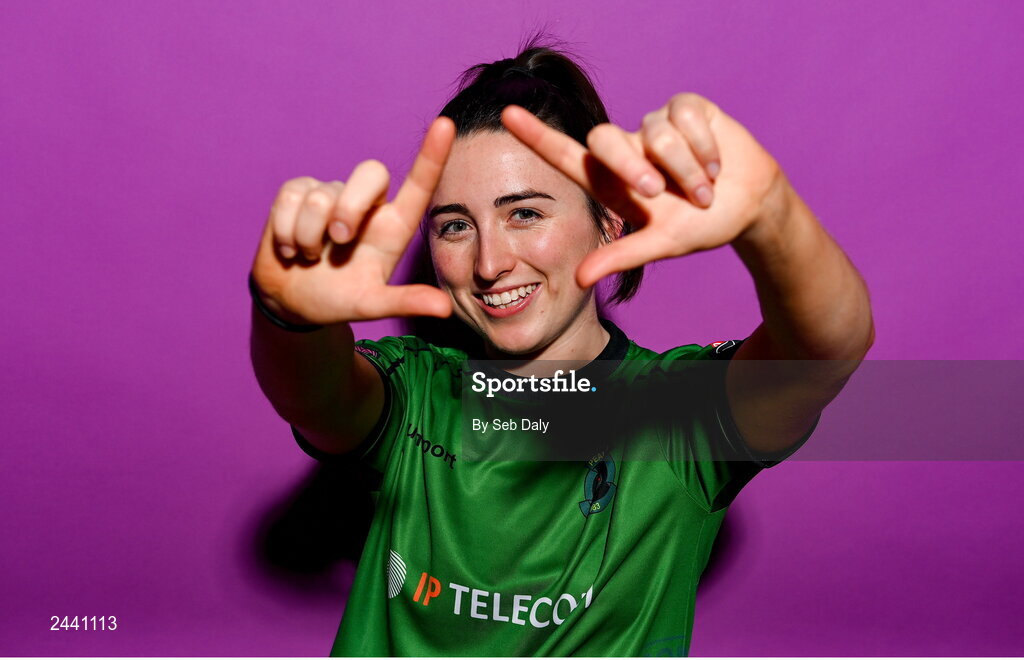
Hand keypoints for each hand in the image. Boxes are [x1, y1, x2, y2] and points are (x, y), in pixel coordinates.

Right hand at [251, 118, 455, 324]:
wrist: (291, 300)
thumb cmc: (338, 299)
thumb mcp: (372, 305)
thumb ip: (406, 302)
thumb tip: (444, 309)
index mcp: (393, 226)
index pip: (418, 185)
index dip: (432, 156)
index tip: (446, 125)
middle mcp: (366, 204)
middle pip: (371, 172)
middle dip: (351, 207)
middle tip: (339, 242)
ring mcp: (331, 195)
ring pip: (322, 196)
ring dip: (310, 236)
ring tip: (310, 257)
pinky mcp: (297, 192)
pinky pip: (291, 198)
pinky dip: (286, 231)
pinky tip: (290, 249)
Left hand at [501, 94, 790, 287]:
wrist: (751, 206)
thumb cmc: (700, 226)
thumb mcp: (661, 243)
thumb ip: (620, 256)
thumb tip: (578, 280)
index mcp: (612, 181)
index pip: (565, 155)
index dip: (536, 136)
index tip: (506, 116)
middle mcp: (628, 149)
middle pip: (603, 139)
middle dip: (631, 166)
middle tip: (659, 194)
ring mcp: (655, 125)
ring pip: (655, 133)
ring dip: (685, 168)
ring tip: (704, 190)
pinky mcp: (686, 108)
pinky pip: (684, 116)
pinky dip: (704, 145)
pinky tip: (716, 162)